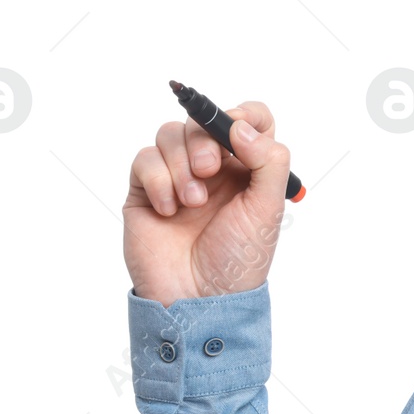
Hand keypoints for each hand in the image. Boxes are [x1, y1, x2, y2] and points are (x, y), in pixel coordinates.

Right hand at [122, 101, 291, 307]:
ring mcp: (177, 177)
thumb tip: (240, 125)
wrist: (198, 298)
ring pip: (169, 134)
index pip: (249, 119)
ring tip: (191, 203)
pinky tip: (169, 211)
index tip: (235, 131)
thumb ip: (269, 161)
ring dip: (179, 164)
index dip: (242, 115)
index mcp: (248, 169)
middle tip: (208, 171)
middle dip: (203, 141)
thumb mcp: (268, 209)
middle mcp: (213, 169)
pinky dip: (157, 181)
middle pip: (202, 121)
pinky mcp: (145, 191)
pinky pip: (144, 159)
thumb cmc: (238, 260)